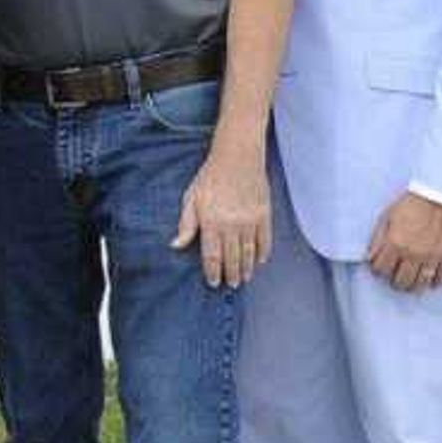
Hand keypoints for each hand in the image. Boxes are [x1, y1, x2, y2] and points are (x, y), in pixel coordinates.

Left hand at [172, 146, 271, 289]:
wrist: (237, 158)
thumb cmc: (210, 177)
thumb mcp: (191, 198)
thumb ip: (186, 224)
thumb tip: (176, 245)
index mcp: (211, 222)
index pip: (212, 255)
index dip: (213, 271)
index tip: (213, 282)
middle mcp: (232, 225)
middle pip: (232, 257)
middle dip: (231, 274)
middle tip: (231, 284)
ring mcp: (250, 221)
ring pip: (249, 251)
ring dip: (247, 267)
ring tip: (245, 278)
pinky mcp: (264, 215)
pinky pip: (265, 239)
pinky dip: (263, 252)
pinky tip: (260, 260)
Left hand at [365, 189, 441, 293]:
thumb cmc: (411, 204)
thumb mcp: (387, 217)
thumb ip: (377, 239)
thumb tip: (370, 259)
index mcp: (394, 243)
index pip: (380, 270)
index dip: (378, 270)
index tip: (381, 267)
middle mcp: (412, 253)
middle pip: (399, 282)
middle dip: (394, 281)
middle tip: (396, 276)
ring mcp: (432, 257)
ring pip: (419, 285)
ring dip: (413, 286)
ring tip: (411, 281)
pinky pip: (441, 279)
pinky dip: (434, 282)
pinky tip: (430, 279)